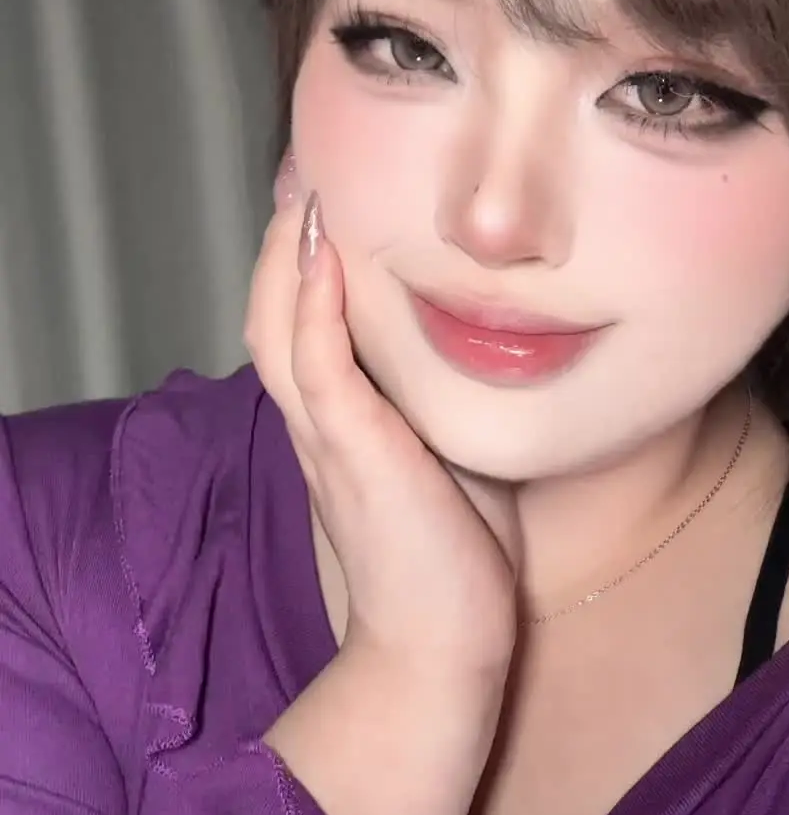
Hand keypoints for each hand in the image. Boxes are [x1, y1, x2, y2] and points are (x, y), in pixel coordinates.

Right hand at [244, 169, 520, 681]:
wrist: (442, 646)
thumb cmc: (453, 558)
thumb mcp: (450, 455)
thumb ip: (446, 401)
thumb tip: (493, 347)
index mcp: (338, 422)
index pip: (300, 323)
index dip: (301, 259)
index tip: (324, 196)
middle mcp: (318, 423)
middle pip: (270, 310)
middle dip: (282, 236)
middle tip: (302, 167)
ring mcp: (328, 438)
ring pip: (277, 326)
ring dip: (285, 253)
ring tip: (304, 186)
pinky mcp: (352, 454)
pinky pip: (316, 367)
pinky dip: (312, 306)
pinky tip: (323, 253)